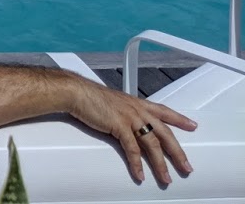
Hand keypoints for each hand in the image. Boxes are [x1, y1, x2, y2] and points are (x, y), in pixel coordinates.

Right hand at [68, 81, 196, 183]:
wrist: (77, 91)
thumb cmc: (91, 96)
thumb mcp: (115, 102)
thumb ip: (125, 113)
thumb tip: (128, 124)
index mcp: (137, 103)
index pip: (164, 111)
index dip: (179, 119)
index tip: (192, 125)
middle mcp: (138, 110)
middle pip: (165, 133)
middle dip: (178, 152)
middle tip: (186, 167)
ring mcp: (130, 118)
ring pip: (152, 144)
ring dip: (160, 164)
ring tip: (165, 178)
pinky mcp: (119, 126)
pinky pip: (132, 149)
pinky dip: (137, 163)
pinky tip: (140, 173)